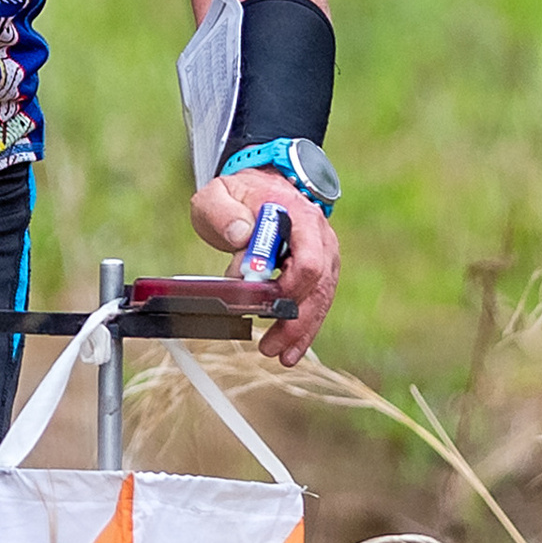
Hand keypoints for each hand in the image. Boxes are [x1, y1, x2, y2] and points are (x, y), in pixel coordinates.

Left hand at [190, 172, 338, 367]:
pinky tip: (292, 349)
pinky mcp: (319, 271)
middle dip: (295, 319)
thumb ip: (224, 213)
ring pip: (321, 298)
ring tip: (281, 355)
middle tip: (270, 345)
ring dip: (301, 330)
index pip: (307, 257)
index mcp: (299, 215)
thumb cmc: (239, 194)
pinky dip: (305, 327)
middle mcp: (319, 236)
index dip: (288, 285)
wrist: (261, 187)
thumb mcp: (218, 195)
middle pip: (318, 284)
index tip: (264, 303)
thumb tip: (241, 237)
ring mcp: (323, 255)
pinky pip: (317, 302)